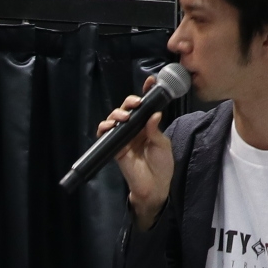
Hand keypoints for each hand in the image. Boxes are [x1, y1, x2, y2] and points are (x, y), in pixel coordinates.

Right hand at [101, 90, 173, 226]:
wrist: (154, 186)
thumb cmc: (162, 165)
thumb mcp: (162, 145)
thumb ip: (155, 130)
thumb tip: (153, 114)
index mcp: (148, 126)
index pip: (146, 106)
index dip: (147, 92)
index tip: (151, 81)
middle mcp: (135, 129)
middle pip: (128, 109)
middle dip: (129, 102)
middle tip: (136, 103)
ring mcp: (124, 137)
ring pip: (115, 119)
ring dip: (117, 114)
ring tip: (124, 117)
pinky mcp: (114, 147)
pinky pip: (105, 134)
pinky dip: (104, 128)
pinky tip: (110, 125)